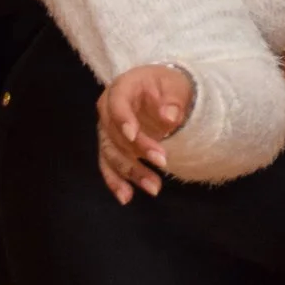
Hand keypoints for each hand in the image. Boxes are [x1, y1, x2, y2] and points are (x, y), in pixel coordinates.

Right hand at [95, 63, 193, 203]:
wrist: (161, 93)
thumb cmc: (167, 86)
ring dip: (131, 172)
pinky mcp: (111, 147)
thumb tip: (169, 117)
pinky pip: (108, 166)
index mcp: (123, 87)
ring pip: (111, 153)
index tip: (133, 135)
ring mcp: (107, 130)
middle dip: (138, 150)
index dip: (122, 119)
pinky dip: (116, 182)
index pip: (117, 102)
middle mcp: (108, 109)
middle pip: (115, 132)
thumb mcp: (176, 87)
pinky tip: (126, 197)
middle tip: (163, 161)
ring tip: (154, 188)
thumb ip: (174, 101)